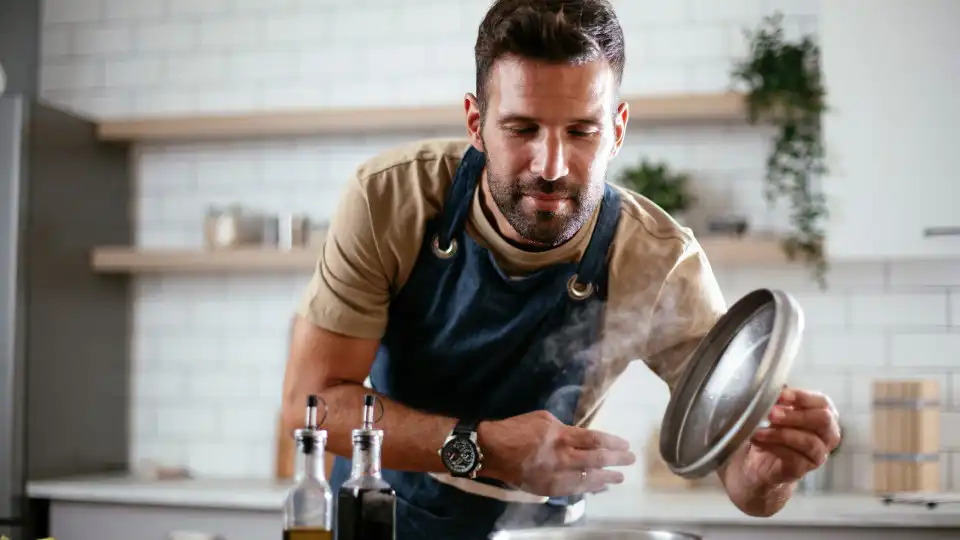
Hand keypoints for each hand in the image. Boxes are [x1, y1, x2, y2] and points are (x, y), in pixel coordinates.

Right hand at [478, 410, 636, 496]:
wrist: (493, 451)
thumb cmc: (516, 429)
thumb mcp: (543, 418)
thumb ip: (564, 428)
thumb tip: (579, 435)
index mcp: (561, 436)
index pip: (595, 440)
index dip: (613, 442)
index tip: (625, 444)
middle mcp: (562, 457)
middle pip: (597, 460)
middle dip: (617, 460)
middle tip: (630, 460)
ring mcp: (556, 476)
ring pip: (588, 479)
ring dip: (606, 478)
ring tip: (619, 477)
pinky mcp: (548, 489)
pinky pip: (574, 490)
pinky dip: (589, 489)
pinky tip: (599, 488)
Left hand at [745, 387, 841, 486]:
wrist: (757, 460)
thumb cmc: (772, 429)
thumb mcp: (775, 409)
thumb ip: (780, 398)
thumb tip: (774, 385)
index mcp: (824, 413)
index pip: (822, 402)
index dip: (802, 397)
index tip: (780, 395)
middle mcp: (827, 434)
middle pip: (823, 421)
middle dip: (795, 415)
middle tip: (771, 413)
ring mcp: (818, 454)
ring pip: (809, 442)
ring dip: (782, 434)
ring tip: (759, 430)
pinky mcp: (803, 469)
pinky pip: (795, 459)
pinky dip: (774, 447)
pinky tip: (758, 441)